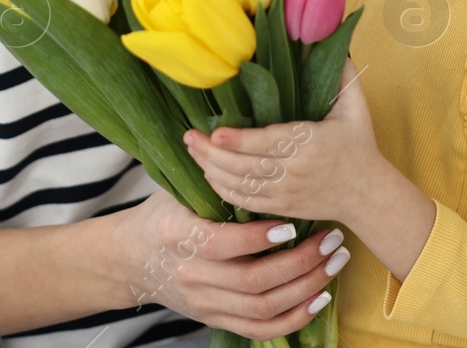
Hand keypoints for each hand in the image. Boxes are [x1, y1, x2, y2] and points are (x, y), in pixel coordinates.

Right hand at [117, 189, 342, 340]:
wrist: (132, 260)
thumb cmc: (163, 215)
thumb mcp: (177, 191)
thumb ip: (210, 177)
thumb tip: (243, 138)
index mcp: (178, 235)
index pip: (221, 244)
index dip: (258, 238)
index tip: (290, 222)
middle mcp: (191, 275)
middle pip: (252, 282)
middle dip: (300, 261)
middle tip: (331, 238)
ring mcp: (204, 303)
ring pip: (263, 307)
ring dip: (306, 287)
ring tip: (334, 262)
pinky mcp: (215, 319)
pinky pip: (261, 330)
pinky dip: (295, 318)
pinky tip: (320, 298)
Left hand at [184, 59, 380, 224]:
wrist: (367, 194)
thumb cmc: (359, 145)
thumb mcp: (357, 108)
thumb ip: (344, 76)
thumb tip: (333, 42)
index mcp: (310, 143)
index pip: (268, 143)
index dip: (239, 140)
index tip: (214, 132)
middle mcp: (295, 171)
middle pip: (246, 165)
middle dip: (212, 153)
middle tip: (188, 137)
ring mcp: (286, 193)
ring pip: (241, 185)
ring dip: (211, 169)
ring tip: (191, 150)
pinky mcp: (281, 207)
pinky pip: (245, 202)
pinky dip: (223, 190)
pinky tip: (208, 173)